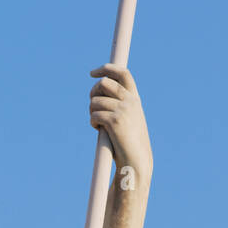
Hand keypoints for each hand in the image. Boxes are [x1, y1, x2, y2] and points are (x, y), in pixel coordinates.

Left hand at [89, 64, 152, 180]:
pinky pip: (95, 114)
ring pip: (95, 100)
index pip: (122, 73)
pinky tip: (98, 129)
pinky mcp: (115, 121)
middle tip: (93, 106)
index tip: (92, 73)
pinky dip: (93, 122)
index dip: (106, 69)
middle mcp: (130, 101)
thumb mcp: (129, 118)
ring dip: (91, 111)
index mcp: (134, 98)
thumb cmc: (129, 141)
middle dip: (93, 93)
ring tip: (97, 123)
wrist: (136, 158)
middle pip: (103, 83)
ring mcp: (123, 110)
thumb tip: (98, 94)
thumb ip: (119, 104)